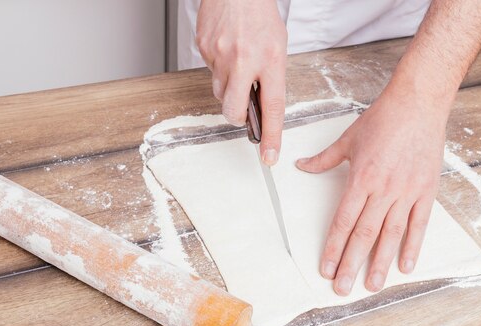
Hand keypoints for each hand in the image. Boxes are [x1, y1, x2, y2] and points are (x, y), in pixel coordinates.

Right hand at [196, 0, 287, 164]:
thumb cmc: (259, 14)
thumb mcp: (277, 46)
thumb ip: (271, 78)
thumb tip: (261, 106)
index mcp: (270, 60)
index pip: (272, 107)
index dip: (272, 136)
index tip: (269, 155)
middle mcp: (244, 60)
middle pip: (233, 110)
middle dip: (237, 116)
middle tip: (242, 107)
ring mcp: (220, 55)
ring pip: (220, 92)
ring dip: (228, 88)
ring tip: (237, 63)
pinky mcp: (203, 49)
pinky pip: (209, 72)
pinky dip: (218, 67)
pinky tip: (226, 49)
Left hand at [296, 88, 446, 295]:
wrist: (418, 104)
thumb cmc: (382, 119)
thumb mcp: (348, 139)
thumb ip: (324, 159)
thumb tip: (300, 166)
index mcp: (360, 179)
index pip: (343, 221)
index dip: (333, 247)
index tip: (326, 269)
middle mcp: (383, 190)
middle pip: (364, 234)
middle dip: (351, 263)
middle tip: (342, 288)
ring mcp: (406, 192)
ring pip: (391, 234)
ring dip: (380, 262)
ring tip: (371, 285)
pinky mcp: (426, 191)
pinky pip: (419, 224)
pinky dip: (413, 246)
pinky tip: (405, 266)